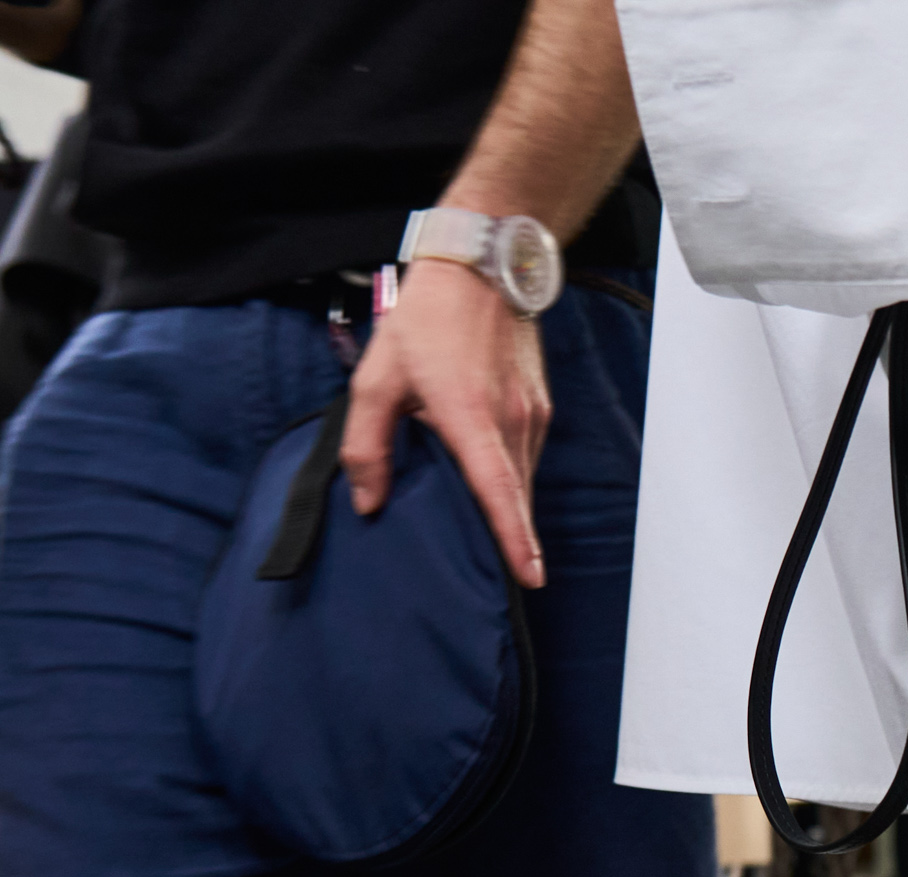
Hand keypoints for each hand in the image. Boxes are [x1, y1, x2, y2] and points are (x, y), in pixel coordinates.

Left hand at [342, 258, 550, 586]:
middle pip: (514, 496)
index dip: (513, 537)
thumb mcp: (376, 377)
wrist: (482, 268)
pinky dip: (510, 477)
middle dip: (507, 537)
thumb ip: (365, 445)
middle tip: (494, 573)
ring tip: (485, 528)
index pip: (498, 490)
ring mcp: (533, 414)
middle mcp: (511, 420)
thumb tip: (368, 501)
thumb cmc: (427, 319)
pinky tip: (488, 478)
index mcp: (469, 415)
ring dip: (506, 504)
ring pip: (522, 479)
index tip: (530, 577)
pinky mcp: (541, 407)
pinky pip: (526, 457)